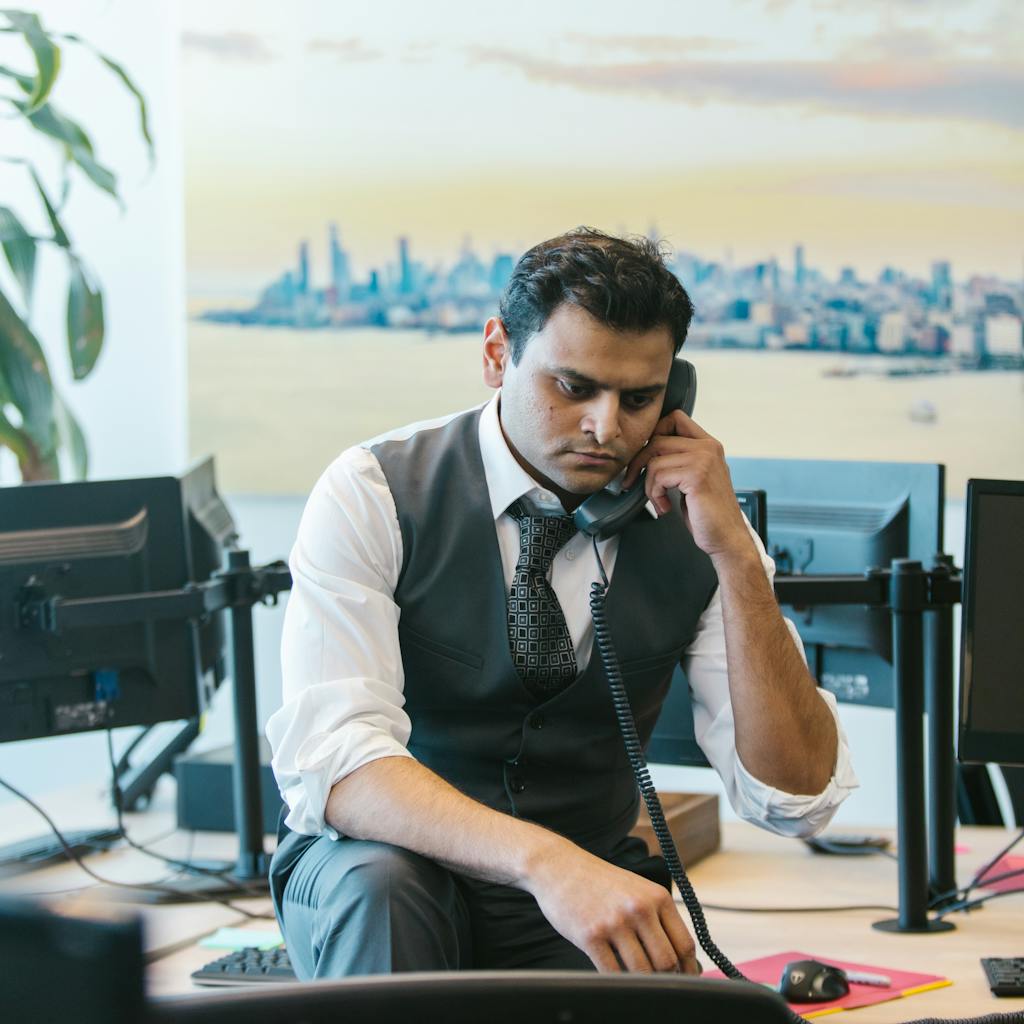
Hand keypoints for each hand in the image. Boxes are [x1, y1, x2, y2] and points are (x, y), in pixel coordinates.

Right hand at [525, 839, 699, 973]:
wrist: (560, 867)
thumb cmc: (599, 882)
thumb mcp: (636, 890)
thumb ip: (658, 919)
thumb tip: (684, 961)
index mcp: (656, 897)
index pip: (684, 944)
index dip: (688, 969)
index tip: (684, 979)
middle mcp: (639, 909)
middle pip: (667, 962)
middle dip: (664, 977)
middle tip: (656, 980)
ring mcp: (615, 923)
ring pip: (642, 971)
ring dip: (640, 979)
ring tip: (633, 975)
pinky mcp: (591, 936)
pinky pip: (613, 972)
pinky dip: (616, 979)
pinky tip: (613, 972)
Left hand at [622, 409, 753, 561]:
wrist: (726, 538)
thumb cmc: (707, 513)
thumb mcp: (693, 478)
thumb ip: (678, 460)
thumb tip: (645, 452)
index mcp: (709, 445)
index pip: (675, 418)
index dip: (654, 434)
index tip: (645, 457)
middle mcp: (709, 447)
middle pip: (657, 438)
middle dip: (639, 462)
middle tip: (633, 483)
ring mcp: (704, 459)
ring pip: (654, 459)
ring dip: (649, 485)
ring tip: (660, 501)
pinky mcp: (697, 475)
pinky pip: (658, 475)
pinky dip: (655, 494)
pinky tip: (666, 507)